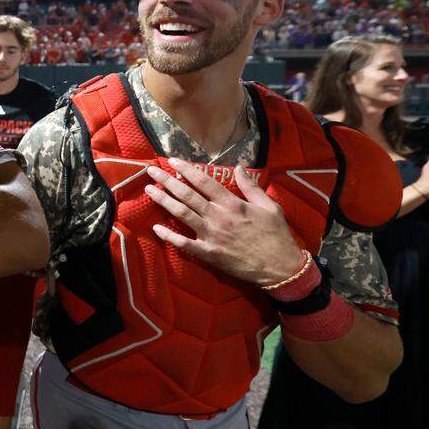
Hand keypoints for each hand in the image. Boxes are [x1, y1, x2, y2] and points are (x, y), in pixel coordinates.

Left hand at [144, 158, 304, 285]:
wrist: (279, 267)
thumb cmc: (276, 235)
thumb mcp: (270, 206)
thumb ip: (251, 186)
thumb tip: (239, 167)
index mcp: (233, 204)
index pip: (205, 182)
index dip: (187, 169)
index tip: (172, 161)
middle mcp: (218, 216)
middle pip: (187, 195)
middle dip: (167, 181)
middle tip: (151, 171)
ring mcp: (211, 235)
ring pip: (182, 214)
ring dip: (163, 201)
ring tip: (149, 190)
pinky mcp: (208, 253)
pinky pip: (184, 243)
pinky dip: (169, 236)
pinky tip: (156, 228)